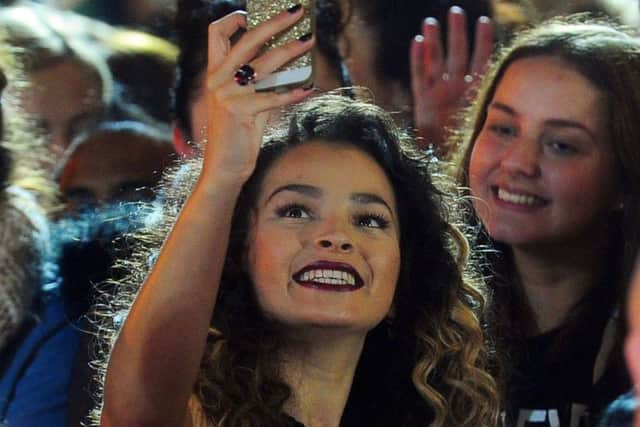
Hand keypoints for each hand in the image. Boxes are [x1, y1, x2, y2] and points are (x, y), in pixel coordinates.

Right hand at [203, 8, 313, 182]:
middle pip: (247, 39)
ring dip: (291, 50)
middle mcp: (218, 80)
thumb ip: (257, 83)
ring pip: (264, 64)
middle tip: (297, 12)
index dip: (234, 19)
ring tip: (309, 43)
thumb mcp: (243, 103)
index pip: (216, 34)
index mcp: (215, 74)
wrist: (224, 167)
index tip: (253, 15)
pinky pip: (273, 97)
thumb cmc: (237, 135)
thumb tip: (286, 62)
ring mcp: (227, 95)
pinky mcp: (239, 112)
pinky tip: (309, 88)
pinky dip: (294, 92)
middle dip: (275, 22)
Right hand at [410, 6, 492, 154]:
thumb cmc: (469, 147)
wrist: (448, 166)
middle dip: (456, 33)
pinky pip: (420, 77)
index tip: (485, 22)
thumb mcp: (487, 121)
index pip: (479, 60)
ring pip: (436, 61)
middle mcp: (456, 88)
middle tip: (456, 12)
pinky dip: (418, 59)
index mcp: (473, 91)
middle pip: (456, 54)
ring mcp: (438, 94)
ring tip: (432, 22)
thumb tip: (513, 79)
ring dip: (435, 41)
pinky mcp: (423, 102)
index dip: (482, 41)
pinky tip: (418, 42)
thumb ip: (491, 101)